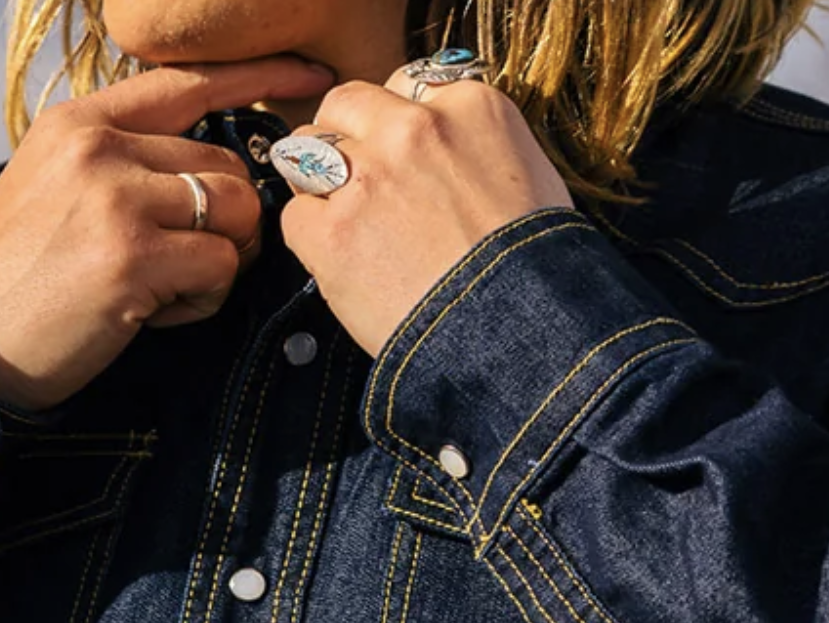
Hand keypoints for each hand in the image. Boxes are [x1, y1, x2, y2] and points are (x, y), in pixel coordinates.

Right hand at [0, 57, 336, 412]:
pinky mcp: (132, 257)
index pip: (186, 82)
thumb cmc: (16, 279)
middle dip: (223, 223)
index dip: (256, 76)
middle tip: (175, 265)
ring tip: (163, 288)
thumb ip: (119, 160)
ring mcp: (114, 200)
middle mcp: (97, 149)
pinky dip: (201, 299)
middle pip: (224, 165)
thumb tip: (209, 166)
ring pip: (234, 211)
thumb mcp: (50, 188)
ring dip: (218, 261)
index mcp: (77, 124)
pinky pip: (220, 267)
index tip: (309, 75)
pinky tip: (152, 313)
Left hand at [277, 72, 574, 356]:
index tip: (399, 151)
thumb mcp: (531, 179)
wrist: (516, 331)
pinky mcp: (331, 230)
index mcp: (471, 106)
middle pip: (346, 104)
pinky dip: (310, 239)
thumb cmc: (534, 269)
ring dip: (317, 181)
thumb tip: (446, 153)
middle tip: (357, 180)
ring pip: (306, 151)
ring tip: (346, 221)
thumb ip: (476, 146)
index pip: (405, 85)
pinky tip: (342, 262)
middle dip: (345, 136)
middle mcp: (414, 128)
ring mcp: (368, 176)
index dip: (396, 121)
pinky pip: (294, 216)